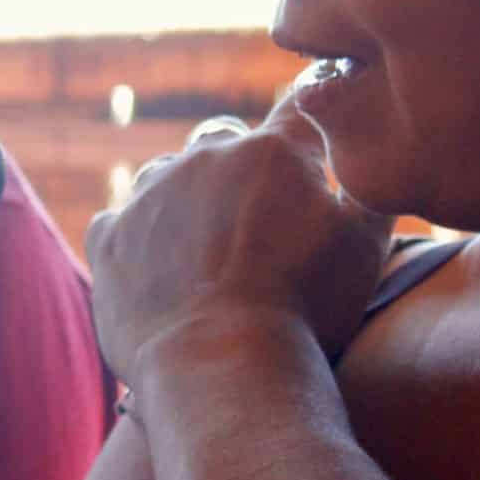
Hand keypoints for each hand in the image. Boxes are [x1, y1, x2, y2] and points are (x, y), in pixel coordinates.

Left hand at [84, 101, 391, 384]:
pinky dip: (140, 241)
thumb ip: (370, 193)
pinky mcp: (109, 237)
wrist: (224, 370)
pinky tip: (159, 275)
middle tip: (256, 219)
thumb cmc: (306, 311)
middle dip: (240, 168)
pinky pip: (122, 221)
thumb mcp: (365, 250)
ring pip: (166, 175)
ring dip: (185, 199)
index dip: (308, 121)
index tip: (310, 140)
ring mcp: (150, 195)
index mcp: (272, 153)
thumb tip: (370, 164)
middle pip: (224, 139)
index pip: (297, 109)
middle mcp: (205, 158)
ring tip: (204, 253)